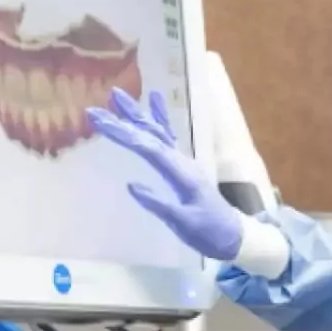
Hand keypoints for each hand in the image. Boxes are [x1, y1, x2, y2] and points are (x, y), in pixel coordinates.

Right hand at [86, 88, 243, 261]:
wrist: (234, 235)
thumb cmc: (209, 232)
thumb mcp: (185, 224)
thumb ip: (160, 205)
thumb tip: (131, 185)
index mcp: (182, 175)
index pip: (149, 150)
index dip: (125, 134)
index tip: (101, 121)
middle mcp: (183, 162)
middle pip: (151, 136)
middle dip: (124, 121)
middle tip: (97, 108)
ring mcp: (184, 162)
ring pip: (158, 132)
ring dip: (138, 114)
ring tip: (118, 95)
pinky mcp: (183, 166)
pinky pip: (169, 137)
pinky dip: (160, 118)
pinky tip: (155, 99)